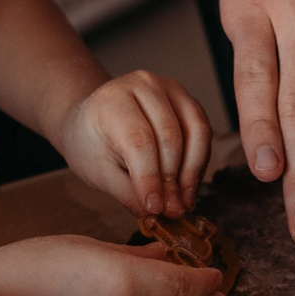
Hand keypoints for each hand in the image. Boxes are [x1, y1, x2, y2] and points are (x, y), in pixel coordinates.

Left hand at [56, 69, 215, 219]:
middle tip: (172, 210)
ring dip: (192, 171)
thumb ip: (128, 192)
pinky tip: (188, 184)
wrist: (93, 119)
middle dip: (173, 179)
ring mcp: (169, 87)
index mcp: (111, 100)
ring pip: (195, 131)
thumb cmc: (92, 144)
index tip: (155, 208)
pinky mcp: (186, 98)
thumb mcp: (99, 172)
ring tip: (183, 201)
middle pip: (170, 136)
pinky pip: (203, 130)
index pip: (139, 140)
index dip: (151, 178)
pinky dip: (199, 161)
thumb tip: (158, 211)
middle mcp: (143, 84)